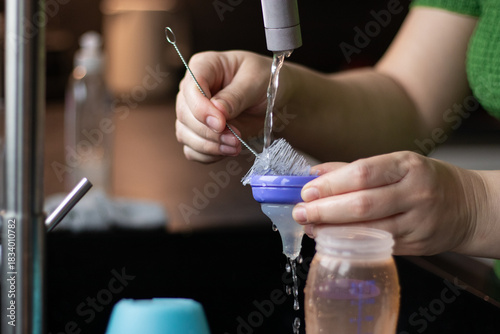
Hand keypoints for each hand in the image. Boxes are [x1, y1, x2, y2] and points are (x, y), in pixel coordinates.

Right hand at [175, 51, 272, 162]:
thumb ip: (235, 96)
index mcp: (204, 66)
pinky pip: (192, 149)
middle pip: (185, 114)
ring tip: (235, 146)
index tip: (221, 123)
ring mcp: (193, 112)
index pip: (191, 87)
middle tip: (235, 138)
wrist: (274, 98)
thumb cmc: (265, 80)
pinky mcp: (199, 132)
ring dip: (209, 146)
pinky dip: (207, 155)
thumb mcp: (256, 81)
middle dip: (208, 131)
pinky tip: (227, 151)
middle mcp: (193, 89)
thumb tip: (217, 111)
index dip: (201, 109)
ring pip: (185, 134)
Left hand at [292, 151, 486, 255]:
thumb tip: (315, 173)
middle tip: (300, 211)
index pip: (363, 173)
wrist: (468, 207)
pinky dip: (348, 242)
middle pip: (362, 204)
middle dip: (324, 210)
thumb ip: (354, 168)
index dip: (331, 183)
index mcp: (408, 166)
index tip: (306, 190)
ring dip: (331, 230)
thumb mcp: (397, 164)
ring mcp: (417, 223)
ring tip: (309, 225)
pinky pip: (375, 245)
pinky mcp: (415, 246)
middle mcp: (415, 193)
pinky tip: (330, 238)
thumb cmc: (426, 180)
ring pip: (367, 230)